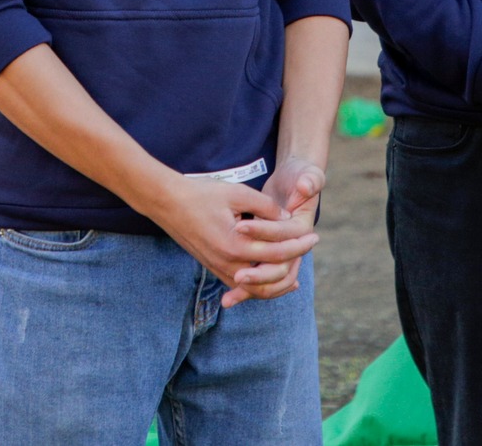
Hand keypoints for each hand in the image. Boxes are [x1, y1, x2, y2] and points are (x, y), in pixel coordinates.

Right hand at [145, 173, 318, 308]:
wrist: (166, 202)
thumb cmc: (201, 194)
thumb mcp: (237, 193)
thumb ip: (265, 207)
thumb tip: (287, 220)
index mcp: (236, 244)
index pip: (278, 251)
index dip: (299, 243)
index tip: (314, 234)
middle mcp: (229, 262)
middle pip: (273, 274)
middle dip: (295, 258)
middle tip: (311, 243)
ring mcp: (220, 268)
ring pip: (258, 289)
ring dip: (280, 282)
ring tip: (297, 273)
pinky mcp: (213, 268)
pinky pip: (243, 285)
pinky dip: (261, 284)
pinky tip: (271, 276)